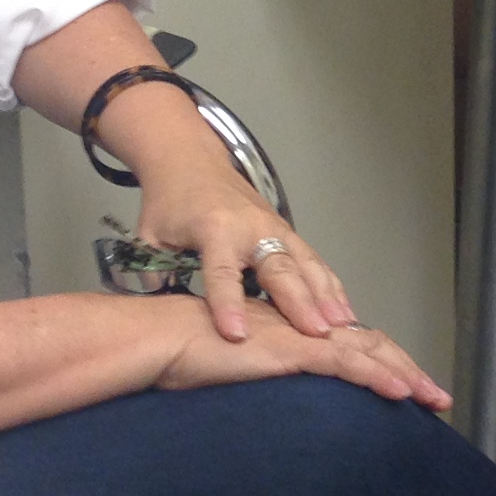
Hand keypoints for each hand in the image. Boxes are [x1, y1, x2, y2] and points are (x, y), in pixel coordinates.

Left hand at [135, 169, 357, 343]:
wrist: (191, 160)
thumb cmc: (170, 204)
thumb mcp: (150, 237)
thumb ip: (156, 278)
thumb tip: (165, 324)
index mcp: (214, 229)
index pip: (222, 272)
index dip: (228, 304)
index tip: (237, 335)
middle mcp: (251, 226)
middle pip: (279, 267)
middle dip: (298, 301)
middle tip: (317, 334)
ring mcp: (275, 226)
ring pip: (306, 263)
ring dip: (326, 296)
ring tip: (344, 327)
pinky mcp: (287, 231)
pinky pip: (314, 260)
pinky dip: (331, 286)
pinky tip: (345, 313)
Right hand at [156, 298, 452, 410]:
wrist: (164, 339)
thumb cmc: (190, 358)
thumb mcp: (238, 375)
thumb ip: (264, 385)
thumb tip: (276, 418)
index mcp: (297, 334)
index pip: (354, 348)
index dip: (386, 366)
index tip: (411, 391)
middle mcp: (308, 330)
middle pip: (373, 348)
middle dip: (410, 372)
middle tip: (439, 398)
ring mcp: (303, 337)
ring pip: (370, 354)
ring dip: (407, 377)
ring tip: (435, 399)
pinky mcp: (294, 349)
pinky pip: (346, 364)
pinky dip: (378, 378)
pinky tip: (402, 394)